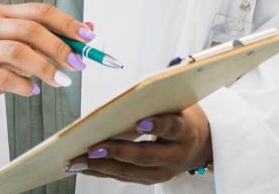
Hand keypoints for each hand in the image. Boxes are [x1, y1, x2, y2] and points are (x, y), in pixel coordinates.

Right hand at [0, 3, 92, 126]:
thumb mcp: (19, 47)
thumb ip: (49, 38)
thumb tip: (89, 29)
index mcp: (2, 14)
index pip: (39, 11)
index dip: (66, 23)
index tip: (89, 38)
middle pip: (30, 29)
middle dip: (59, 47)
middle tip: (78, 64)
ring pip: (17, 52)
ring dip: (45, 68)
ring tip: (61, 81)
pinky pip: (4, 78)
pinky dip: (24, 85)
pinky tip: (33, 91)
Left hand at [64, 105, 212, 183]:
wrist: (200, 144)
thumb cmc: (181, 115)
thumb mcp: (175, 103)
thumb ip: (153, 102)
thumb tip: (118, 100)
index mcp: (185, 130)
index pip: (172, 127)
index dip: (157, 126)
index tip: (140, 122)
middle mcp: (176, 155)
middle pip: (146, 157)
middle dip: (118, 153)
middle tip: (93, 148)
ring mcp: (164, 171)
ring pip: (131, 171)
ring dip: (102, 167)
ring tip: (78, 161)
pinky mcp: (151, 179)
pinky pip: (124, 176)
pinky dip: (102, 171)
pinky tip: (83, 166)